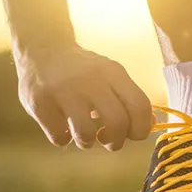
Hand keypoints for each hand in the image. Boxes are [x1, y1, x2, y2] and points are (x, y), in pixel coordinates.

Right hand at [14, 45, 151, 149]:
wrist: (42, 48)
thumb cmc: (83, 70)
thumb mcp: (111, 76)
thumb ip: (130, 99)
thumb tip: (151, 125)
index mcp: (114, 73)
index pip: (140, 106)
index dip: (141, 129)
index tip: (132, 135)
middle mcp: (91, 80)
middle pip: (118, 123)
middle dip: (116, 142)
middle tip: (107, 140)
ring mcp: (64, 91)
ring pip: (86, 134)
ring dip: (88, 142)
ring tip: (84, 135)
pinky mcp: (40, 103)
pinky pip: (58, 136)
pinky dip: (63, 138)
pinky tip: (62, 127)